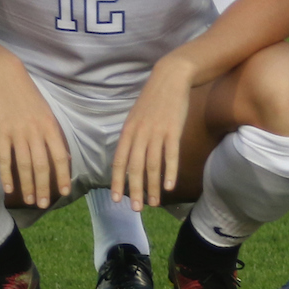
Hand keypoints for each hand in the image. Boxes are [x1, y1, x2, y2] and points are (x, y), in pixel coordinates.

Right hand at [0, 55, 73, 211]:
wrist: (6, 75)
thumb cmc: (28, 96)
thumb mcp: (47, 113)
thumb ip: (55, 136)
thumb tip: (66, 160)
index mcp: (50, 126)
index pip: (60, 156)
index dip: (63, 176)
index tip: (64, 192)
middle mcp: (35, 131)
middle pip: (41, 165)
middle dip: (43, 188)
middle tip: (43, 204)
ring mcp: (17, 131)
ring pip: (24, 165)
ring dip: (27, 185)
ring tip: (28, 200)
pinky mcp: (1, 131)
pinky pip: (5, 157)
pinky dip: (6, 175)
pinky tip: (8, 189)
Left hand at [107, 56, 197, 208]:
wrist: (170, 78)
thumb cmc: (153, 100)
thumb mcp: (136, 117)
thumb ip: (132, 137)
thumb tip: (128, 159)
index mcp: (128, 131)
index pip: (119, 160)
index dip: (117, 180)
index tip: (116, 198)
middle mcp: (139, 133)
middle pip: (134, 167)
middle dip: (134, 190)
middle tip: (135, 209)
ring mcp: (156, 132)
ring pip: (152, 165)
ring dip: (152, 186)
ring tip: (153, 203)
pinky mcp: (172, 130)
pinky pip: (170, 155)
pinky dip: (169, 172)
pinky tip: (168, 187)